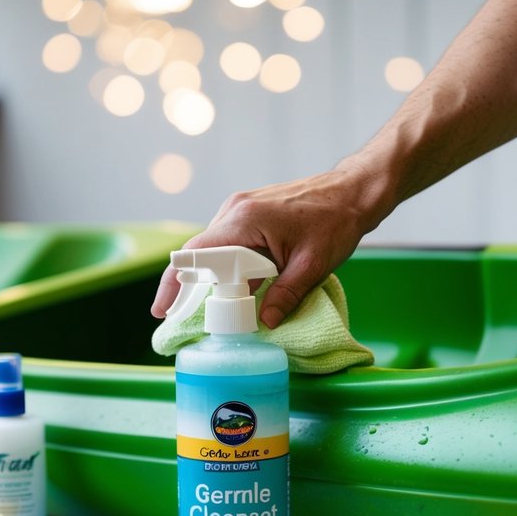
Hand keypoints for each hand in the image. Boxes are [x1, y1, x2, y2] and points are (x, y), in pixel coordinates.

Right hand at [151, 166, 385, 327]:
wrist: (353, 192)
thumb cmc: (337, 222)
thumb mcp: (313, 265)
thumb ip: (286, 295)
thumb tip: (263, 323)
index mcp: (244, 220)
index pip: (196, 255)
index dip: (175, 284)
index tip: (163, 311)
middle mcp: (235, 210)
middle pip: (199, 253)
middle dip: (186, 286)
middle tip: (175, 318)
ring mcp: (240, 208)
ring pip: (213, 249)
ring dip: (208, 278)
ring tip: (202, 310)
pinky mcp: (250, 213)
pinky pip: (228, 243)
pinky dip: (224, 267)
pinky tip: (230, 289)